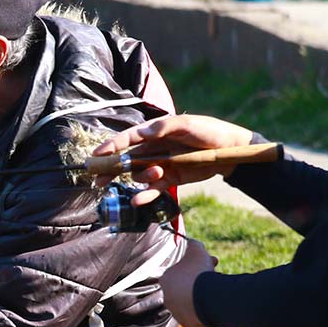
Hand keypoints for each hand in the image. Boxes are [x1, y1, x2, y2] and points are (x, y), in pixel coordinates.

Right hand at [93, 115, 255, 205]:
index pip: (127, 139)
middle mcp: (153, 149)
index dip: (111, 147)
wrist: (231, 151)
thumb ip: (163, 128)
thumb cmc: (210, 132)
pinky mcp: (170, 179)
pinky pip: (152, 189)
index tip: (96, 155)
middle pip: (125, 160)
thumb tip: (140, 134)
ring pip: (139, 174)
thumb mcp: (187, 125)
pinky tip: (138, 201)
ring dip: (142, 177)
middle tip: (98, 180)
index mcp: (155, 133)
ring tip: (157, 173)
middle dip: (111, 170)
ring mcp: (160, 164)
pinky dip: (144, 195)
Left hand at [160, 239, 218, 326]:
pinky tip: (214, 304)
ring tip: (216, 290)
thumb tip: (191, 241)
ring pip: (191, 302)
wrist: (207, 297)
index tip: (208, 263)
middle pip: (185, 287)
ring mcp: (176, 312)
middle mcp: (167, 297)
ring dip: (201, 295)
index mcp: (165, 279)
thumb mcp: (197, 250)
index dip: (195, 266)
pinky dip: (205, 310)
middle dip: (200, 279)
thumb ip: (192, 244)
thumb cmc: (199, 272)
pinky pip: (197, 316)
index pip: (180, 271)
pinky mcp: (188, 324)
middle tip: (215, 274)